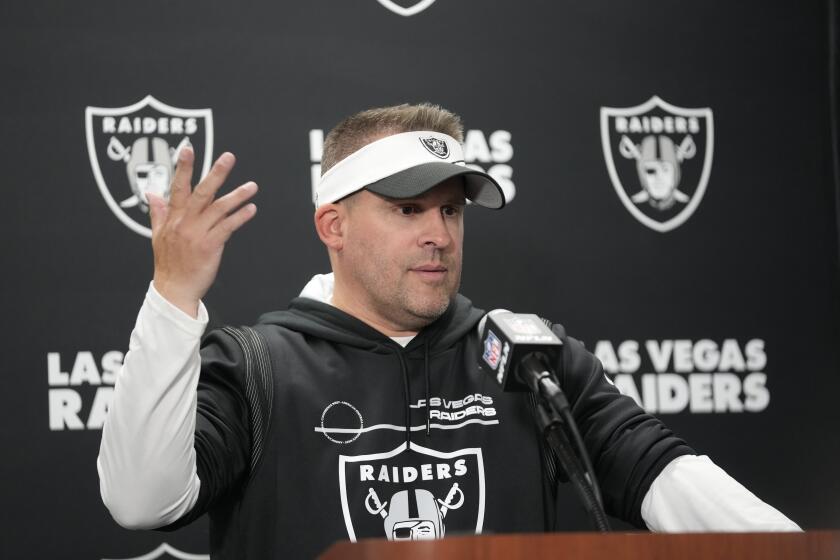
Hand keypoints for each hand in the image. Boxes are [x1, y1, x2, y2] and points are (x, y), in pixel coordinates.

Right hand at [148, 147, 257, 317]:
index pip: (177, 187)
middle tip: (228, 157)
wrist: (174, 290)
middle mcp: (185, 223)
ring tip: (252, 186)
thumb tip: (151, 193)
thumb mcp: (157, 235)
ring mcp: (197, 234)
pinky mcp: (210, 246)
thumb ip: (158, 212)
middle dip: (215, 173)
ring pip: (219, 209)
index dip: (182, 168)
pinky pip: (227, 228)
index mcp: (173, 218)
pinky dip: (240, 218)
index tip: (187, 149)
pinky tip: (251, 210)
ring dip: (237, 196)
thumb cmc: (168, 263)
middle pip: (201, 192)